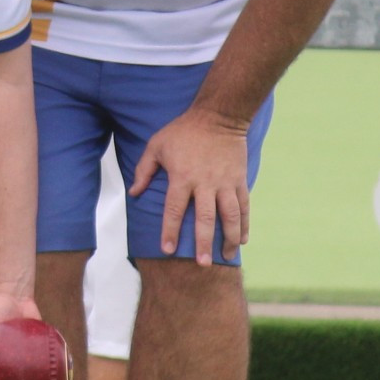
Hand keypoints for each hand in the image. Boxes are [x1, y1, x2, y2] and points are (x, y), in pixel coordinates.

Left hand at [129, 107, 250, 264]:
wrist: (218, 116)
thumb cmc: (183, 130)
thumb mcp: (156, 145)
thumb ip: (144, 170)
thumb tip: (134, 193)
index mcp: (182, 176)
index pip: (174, 209)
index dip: (170, 230)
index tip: (167, 249)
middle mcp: (205, 182)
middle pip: (205, 217)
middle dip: (204, 242)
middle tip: (202, 263)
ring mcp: (225, 182)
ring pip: (230, 215)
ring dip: (229, 237)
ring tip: (226, 257)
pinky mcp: (239, 179)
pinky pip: (244, 205)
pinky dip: (244, 224)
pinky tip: (242, 240)